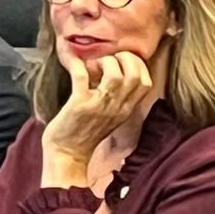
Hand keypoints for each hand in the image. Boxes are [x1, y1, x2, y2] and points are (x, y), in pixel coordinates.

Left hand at [41, 50, 152, 174]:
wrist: (68, 155)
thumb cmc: (85, 133)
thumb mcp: (111, 117)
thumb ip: (118, 99)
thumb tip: (115, 75)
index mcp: (126, 109)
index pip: (146, 82)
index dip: (137, 65)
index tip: (122, 62)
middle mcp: (117, 107)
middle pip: (135, 75)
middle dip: (123, 59)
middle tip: (108, 60)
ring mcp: (99, 106)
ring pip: (114, 74)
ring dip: (104, 62)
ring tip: (93, 65)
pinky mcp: (79, 105)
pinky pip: (81, 77)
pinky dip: (76, 63)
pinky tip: (72, 61)